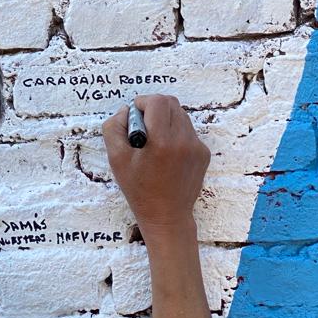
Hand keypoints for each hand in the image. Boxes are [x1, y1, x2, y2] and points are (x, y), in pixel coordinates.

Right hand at [102, 94, 209, 236]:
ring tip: (154, 142)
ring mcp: (197, 147)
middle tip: (142, 126)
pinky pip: (188, 131)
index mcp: (162, 141)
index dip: (142, 102)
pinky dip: (176, 134)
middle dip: (154, 108)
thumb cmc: (139, 190)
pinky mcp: (203, 154)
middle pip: (171, 103)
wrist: (166, 216)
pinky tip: (166, 154)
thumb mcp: (117, 160)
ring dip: (165, 120)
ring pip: (181, 115)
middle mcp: (184, 141)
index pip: (157, 101)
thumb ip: (114, 129)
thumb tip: (125, 111)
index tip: (134, 115)